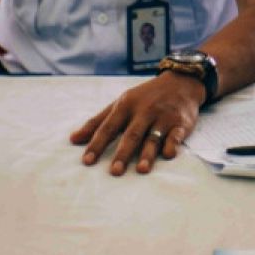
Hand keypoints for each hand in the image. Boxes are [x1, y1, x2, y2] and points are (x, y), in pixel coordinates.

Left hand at [69, 72, 203, 175]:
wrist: (180, 82)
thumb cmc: (145, 97)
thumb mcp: (121, 103)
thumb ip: (97, 122)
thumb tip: (73, 139)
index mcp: (126, 105)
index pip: (108, 127)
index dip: (97, 144)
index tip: (87, 161)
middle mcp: (144, 111)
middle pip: (132, 134)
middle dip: (123, 153)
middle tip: (114, 172)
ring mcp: (163, 117)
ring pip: (154, 137)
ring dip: (148, 154)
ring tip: (141, 170)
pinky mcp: (181, 123)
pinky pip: (177, 135)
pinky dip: (173, 144)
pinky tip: (168, 154)